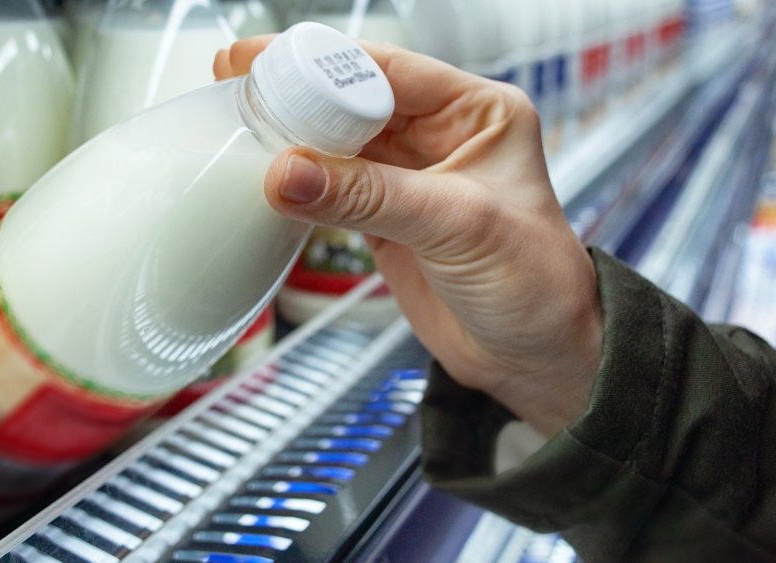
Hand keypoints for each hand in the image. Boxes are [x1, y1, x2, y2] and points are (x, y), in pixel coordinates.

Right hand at [215, 39, 602, 436]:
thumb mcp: (458, 226)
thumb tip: (289, 172)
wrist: (534, 358)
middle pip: (355, 100)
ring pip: (338, 144)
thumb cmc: (538, 285)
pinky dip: (299, 187)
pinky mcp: (385, 219)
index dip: (325, 65)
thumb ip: (371, 196)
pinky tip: (266, 179)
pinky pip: (331, 190)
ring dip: (292, 140)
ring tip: (239, 128)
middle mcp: (442, 137)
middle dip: (298, 95)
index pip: (390, 71)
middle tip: (237, 89)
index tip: (264, 64)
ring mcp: (409, 178)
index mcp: (478, 113)